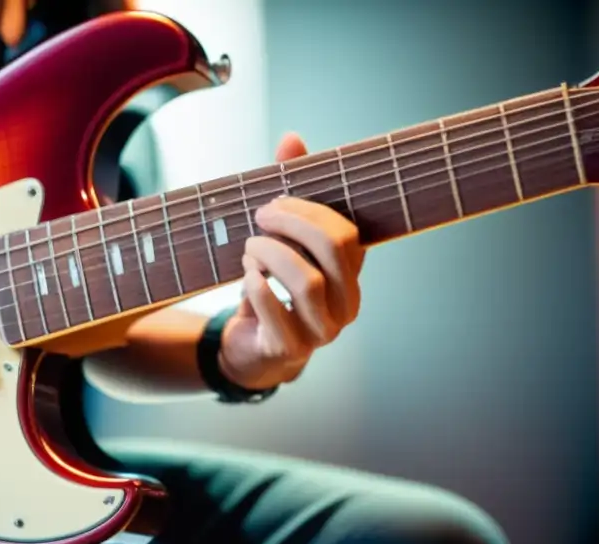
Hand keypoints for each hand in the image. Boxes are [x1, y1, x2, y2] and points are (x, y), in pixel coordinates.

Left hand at [220, 133, 365, 389]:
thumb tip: (292, 139)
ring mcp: (321, 332)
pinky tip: (246, 276)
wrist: (253, 346)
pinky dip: (257, 287)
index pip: (348, 233)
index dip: (310, 210)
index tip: (276, 201)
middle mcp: (346, 305)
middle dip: (293, 224)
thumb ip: (290, 193)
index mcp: (352, 274)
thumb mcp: (280, 240)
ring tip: (251, 248)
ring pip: (308, 283)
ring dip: (272, 255)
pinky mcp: (290, 349)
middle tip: (260, 216)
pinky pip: (276, 311)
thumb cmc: (272, 286)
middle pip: (334, 251)